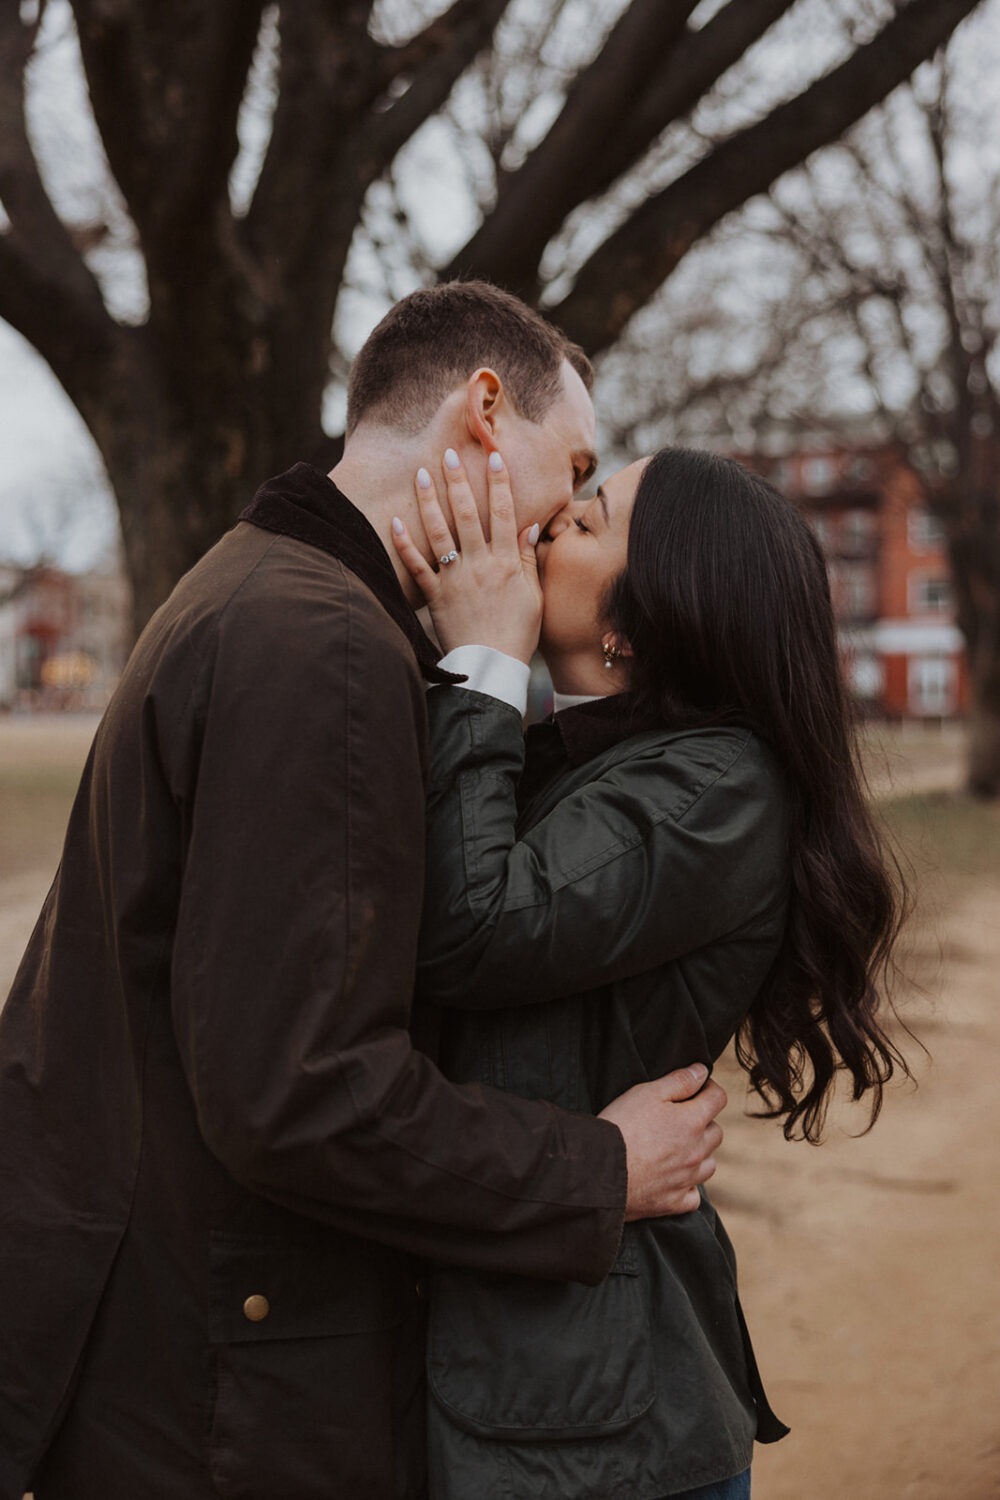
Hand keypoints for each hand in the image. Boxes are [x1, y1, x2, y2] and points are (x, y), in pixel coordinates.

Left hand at [391, 449, 542, 662]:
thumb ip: (528, 558)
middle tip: (449, 454)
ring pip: (440, 533)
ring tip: (421, 474)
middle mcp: (480, 564)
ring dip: (430, 501)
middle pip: (469, 514)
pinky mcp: (435, 596)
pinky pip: (416, 567)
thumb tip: (529, 525)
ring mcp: (455, 579)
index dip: (499, 483)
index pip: (504, 513)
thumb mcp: (533, 595)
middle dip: (459, 481)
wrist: (492, 667)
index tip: (494, 456)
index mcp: (506, 562)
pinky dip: (404, 544)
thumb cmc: (518, 633)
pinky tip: (395, 521)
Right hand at [599, 1064, 725, 1218]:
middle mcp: (697, 1151)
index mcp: (692, 1121)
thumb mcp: (647, 1093)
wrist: (599, 1171)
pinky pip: (693, 1195)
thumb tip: (702, 1071)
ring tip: (677, 1148)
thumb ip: (679, 1081)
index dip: (708, 1087)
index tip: (696, 1086)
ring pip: (709, 1163)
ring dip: (699, 1154)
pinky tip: (673, 1178)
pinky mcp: (674, 1203)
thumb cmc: (621, 1126)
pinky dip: (687, 1186)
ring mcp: (687, 1179)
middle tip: (680, 1117)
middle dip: (704, 1121)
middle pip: (716, 1132)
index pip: (718, 1098)